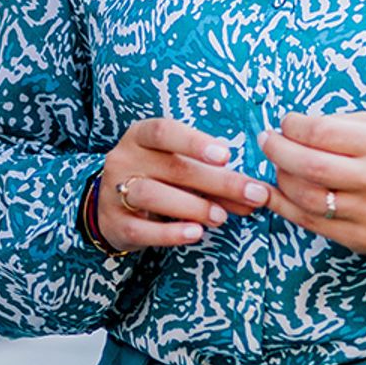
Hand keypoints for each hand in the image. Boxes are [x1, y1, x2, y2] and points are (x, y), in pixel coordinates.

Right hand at [98, 118, 269, 249]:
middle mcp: (124, 159)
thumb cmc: (156, 177)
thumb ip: (212, 175)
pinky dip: (171, 232)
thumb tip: (255, 192)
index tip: (226, 155)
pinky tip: (196, 233)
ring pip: (152, 195)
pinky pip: (142, 230)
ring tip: (221, 217)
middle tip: (252, 195)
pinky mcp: (114, 224)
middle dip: (217, 182)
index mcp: (140, 136)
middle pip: (172, 167)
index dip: (194, 141)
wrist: (109, 205)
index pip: (164, 131)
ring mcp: (114, 191)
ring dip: (193, 206)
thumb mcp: (178, 166)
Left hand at [257, 111, 365, 259]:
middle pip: (310, 165)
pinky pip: (310, 223)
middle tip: (266, 142)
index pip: (322, 132)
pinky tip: (271, 194)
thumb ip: (341, 123)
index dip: (293, 126)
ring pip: (307, 196)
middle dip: (278, 151)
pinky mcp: (359, 238)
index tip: (284, 123)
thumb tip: (296, 125)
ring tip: (276, 166)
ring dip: (280, 179)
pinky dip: (283, 207)